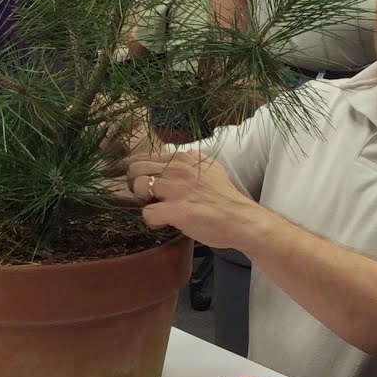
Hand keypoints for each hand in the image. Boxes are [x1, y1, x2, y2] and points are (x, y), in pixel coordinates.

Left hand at [125, 150, 250, 243]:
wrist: (241, 220)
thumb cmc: (225, 198)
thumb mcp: (211, 168)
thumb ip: (193, 160)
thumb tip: (183, 154)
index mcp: (185, 158)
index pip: (146, 156)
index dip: (143, 172)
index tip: (149, 185)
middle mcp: (178, 168)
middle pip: (135, 169)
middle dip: (136, 185)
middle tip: (148, 198)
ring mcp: (177, 188)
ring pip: (139, 187)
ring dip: (143, 202)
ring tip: (156, 209)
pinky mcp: (177, 210)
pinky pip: (147, 213)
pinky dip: (152, 220)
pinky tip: (163, 222)